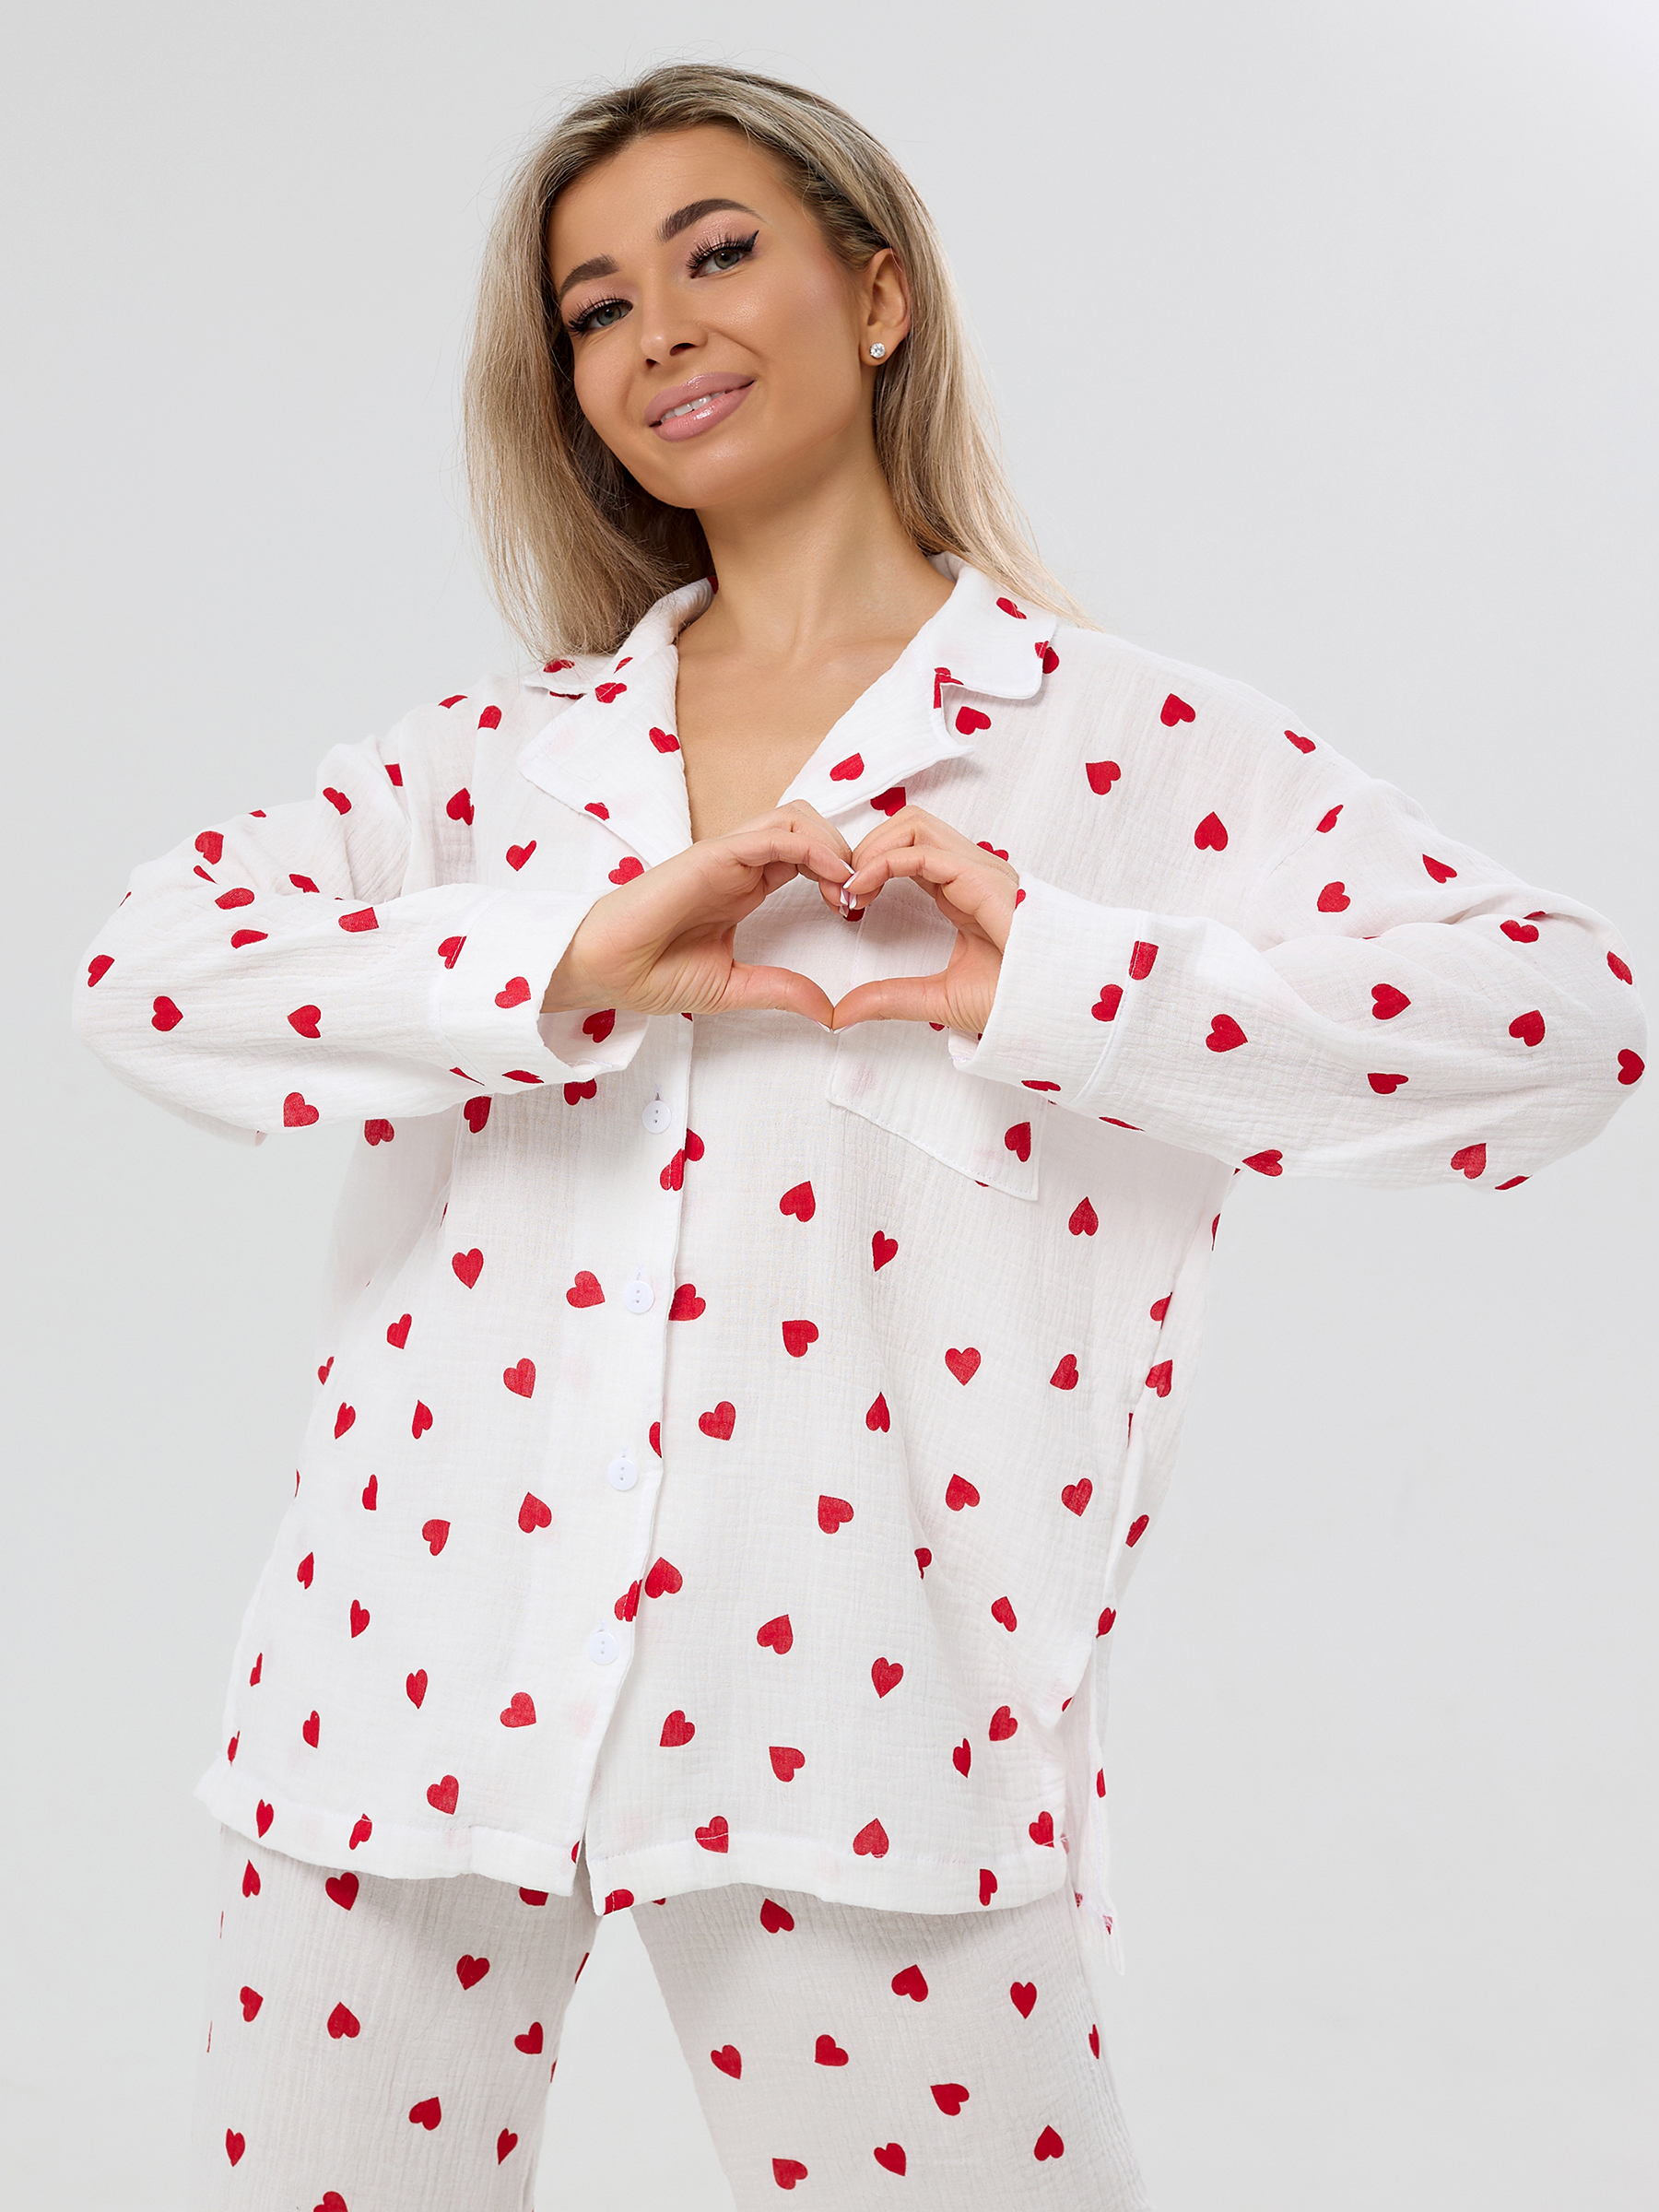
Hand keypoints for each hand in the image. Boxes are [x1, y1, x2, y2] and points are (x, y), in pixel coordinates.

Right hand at [542, 802, 853, 1027]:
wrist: (606, 971)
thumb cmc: (652, 974)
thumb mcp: (732, 988)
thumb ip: (780, 991)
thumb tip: (829, 1012)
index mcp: (745, 887)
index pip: (806, 856)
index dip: (839, 875)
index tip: (854, 912)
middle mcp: (740, 865)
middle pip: (808, 826)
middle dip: (844, 852)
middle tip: (858, 896)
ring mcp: (727, 856)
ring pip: (796, 817)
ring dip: (832, 844)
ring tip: (847, 887)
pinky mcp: (714, 855)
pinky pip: (774, 834)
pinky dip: (813, 849)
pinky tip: (832, 880)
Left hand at [824, 807, 1017, 1032]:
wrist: (1055, 1013)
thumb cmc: (1014, 1003)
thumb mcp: (936, 998)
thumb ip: (890, 999)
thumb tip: (843, 1013)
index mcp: (961, 891)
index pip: (908, 851)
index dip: (869, 866)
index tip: (843, 904)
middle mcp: (970, 872)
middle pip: (908, 825)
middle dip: (866, 847)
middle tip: (841, 890)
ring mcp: (978, 870)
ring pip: (913, 824)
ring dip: (871, 847)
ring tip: (849, 888)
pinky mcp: (981, 879)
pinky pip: (922, 851)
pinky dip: (883, 862)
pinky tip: (861, 889)